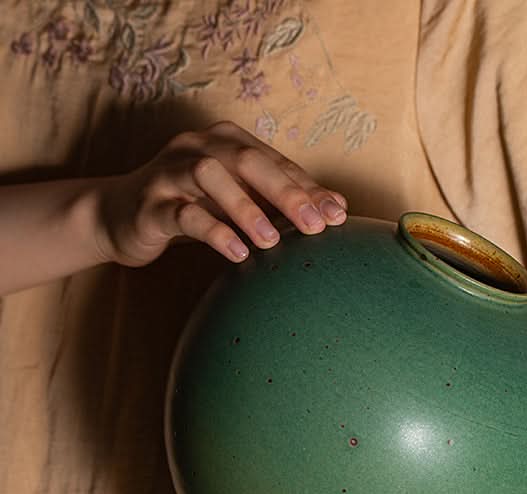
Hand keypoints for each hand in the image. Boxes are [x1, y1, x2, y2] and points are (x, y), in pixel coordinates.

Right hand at [95, 120, 346, 266]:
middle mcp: (196, 147)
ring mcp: (169, 172)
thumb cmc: (191, 207)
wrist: (120, 217)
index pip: (274, 162)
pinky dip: (213, 231)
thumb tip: (337, 210)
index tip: (338, 216)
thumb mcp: (238, 201)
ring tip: (272, 241)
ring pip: (210, 177)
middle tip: (315, 225)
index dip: (308, 188)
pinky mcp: (150, 205)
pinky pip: (182, 214)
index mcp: (225, 141)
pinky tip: (237, 251)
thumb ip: (280, 202)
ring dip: (245, 208)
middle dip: (285, 192)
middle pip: (246, 159)